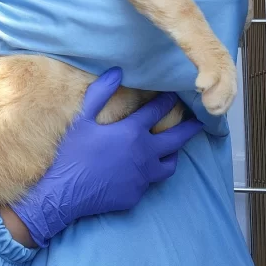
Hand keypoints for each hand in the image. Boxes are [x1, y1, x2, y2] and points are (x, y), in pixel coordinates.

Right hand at [12, 67, 203, 246]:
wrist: (66, 193)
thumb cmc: (73, 153)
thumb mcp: (83, 119)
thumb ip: (100, 93)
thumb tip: (116, 71)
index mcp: (132, 132)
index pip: (157, 111)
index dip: (168, 101)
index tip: (176, 94)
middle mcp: (144, 154)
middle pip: (176, 139)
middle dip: (190, 128)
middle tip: (199, 123)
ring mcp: (143, 176)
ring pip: (169, 165)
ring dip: (173, 154)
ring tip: (173, 149)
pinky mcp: (137, 194)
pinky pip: (150, 182)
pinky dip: (149, 173)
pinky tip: (141, 170)